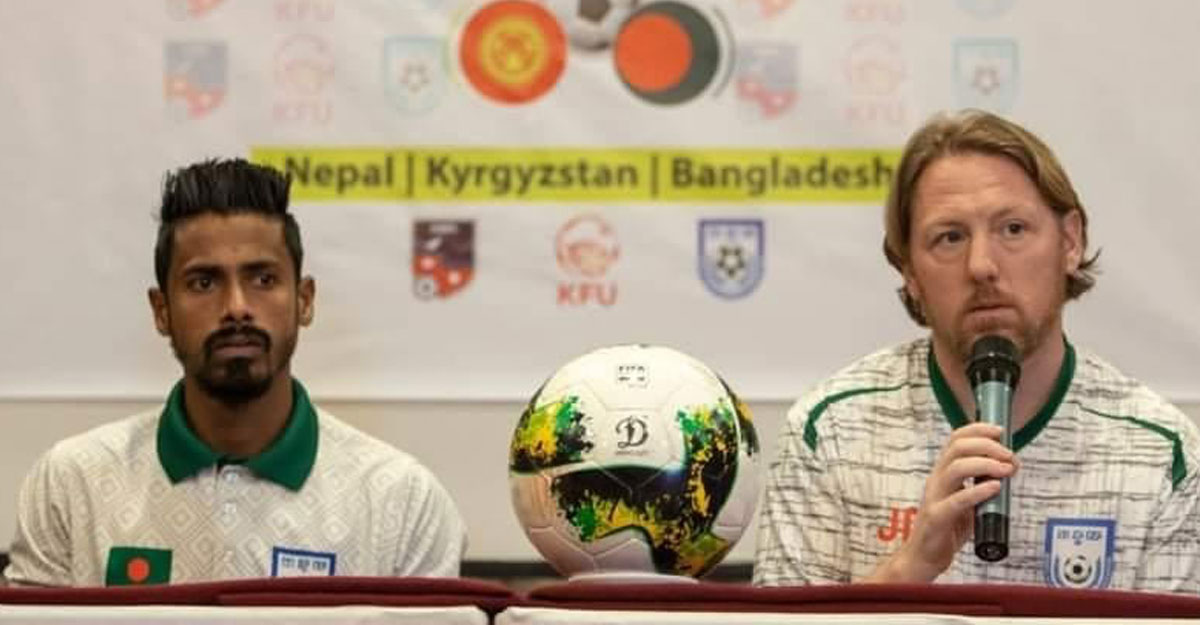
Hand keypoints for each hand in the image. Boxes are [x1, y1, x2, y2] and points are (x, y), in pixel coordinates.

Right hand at [864, 422, 1017, 582]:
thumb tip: (1009, 468)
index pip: (956, 439)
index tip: (1000, 431)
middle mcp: (937, 480)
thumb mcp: (967, 500)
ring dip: (986, 464)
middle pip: (957, 448)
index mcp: (943, 473)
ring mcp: (935, 497)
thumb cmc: (947, 529)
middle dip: (987, 446)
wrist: (923, 558)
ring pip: (956, 468)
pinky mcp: (937, 517)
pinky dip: (979, 491)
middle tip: (1009, 456)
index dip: (978, 430)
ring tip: (1006, 470)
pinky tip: (995, 489)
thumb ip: (982, 485)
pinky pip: (958, 500)